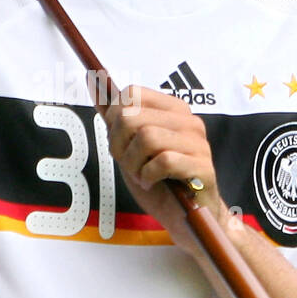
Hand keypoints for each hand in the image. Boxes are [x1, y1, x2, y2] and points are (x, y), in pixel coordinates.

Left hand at [102, 85, 227, 251]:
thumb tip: (93, 79)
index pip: (131, 94)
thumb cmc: (158, 181)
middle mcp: (189, 121)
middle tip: (130, 164)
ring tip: (142, 175)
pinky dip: (149, 176)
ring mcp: (198, 143)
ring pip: (147, 138)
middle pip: (133, 117)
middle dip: (120, 146)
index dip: (114, 120)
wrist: (185, 217)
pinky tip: (153, 182)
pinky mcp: (203, 167)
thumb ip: (114, 115)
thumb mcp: (129, 146)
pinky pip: (164, 161)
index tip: (120, 143)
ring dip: (134, 164)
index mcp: (173, 109)